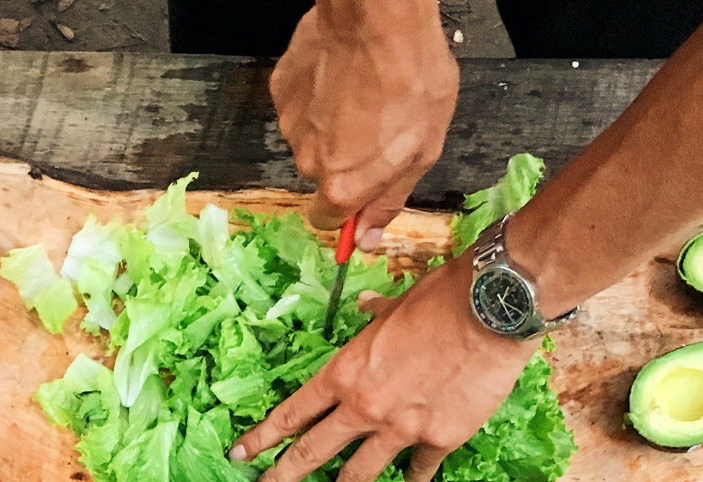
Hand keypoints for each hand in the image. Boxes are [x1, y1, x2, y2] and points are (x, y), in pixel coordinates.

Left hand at [228, 256, 534, 481]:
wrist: (492, 310)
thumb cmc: (441, 298)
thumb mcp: (395, 304)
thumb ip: (374, 317)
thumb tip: (365, 309)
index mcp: (345, 373)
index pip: (293, 413)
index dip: (263, 437)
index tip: (240, 455)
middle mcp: (364, 407)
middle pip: (312, 452)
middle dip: (281, 480)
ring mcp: (401, 428)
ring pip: (358, 474)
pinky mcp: (439, 439)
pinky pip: (419, 470)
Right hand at [269, 0, 457, 245]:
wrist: (380, 19)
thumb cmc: (411, 81)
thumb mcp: (422, 152)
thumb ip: (388, 200)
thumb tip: (366, 239)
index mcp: (341, 186)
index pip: (328, 220)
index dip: (348, 209)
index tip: (364, 192)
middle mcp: (307, 162)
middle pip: (322, 176)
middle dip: (345, 160)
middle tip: (377, 128)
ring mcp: (290, 123)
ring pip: (310, 138)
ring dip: (332, 125)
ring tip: (363, 95)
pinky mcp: (281, 89)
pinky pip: (300, 105)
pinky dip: (318, 96)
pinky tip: (343, 76)